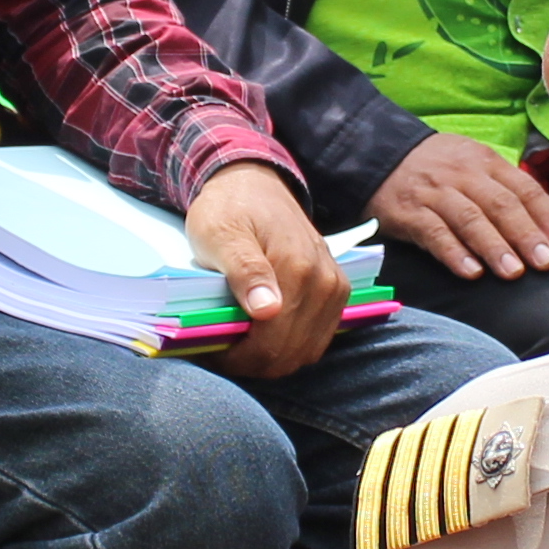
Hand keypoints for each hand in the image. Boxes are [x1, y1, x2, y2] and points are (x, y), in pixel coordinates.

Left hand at [180, 160, 346, 380]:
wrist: (255, 185)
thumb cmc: (229, 208)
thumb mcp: (220, 234)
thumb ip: (244, 270)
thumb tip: (267, 311)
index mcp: (297, 268)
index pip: (271, 342)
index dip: (237, 359)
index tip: (210, 354)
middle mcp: (325, 282)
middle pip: (290, 353)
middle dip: (252, 363)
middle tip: (220, 353)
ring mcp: (335, 288)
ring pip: (306, 352)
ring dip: (272, 360)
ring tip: (239, 347)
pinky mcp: (337, 292)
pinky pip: (317, 340)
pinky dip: (291, 348)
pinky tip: (264, 339)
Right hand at [372, 131, 548, 285]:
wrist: (378, 155)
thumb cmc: (438, 167)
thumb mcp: (478, 167)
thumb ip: (517, 191)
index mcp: (486, 162)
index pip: (524, 189)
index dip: (546, 217)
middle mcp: (463, 175)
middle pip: (501, 204)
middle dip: (526, 235)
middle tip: (547, 263)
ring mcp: (435, 193)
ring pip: (470, 218)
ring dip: (494, 246)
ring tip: (514, 272)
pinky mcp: (409, 212)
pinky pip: (434, 233)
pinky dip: (454, 253)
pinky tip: (471, 272)